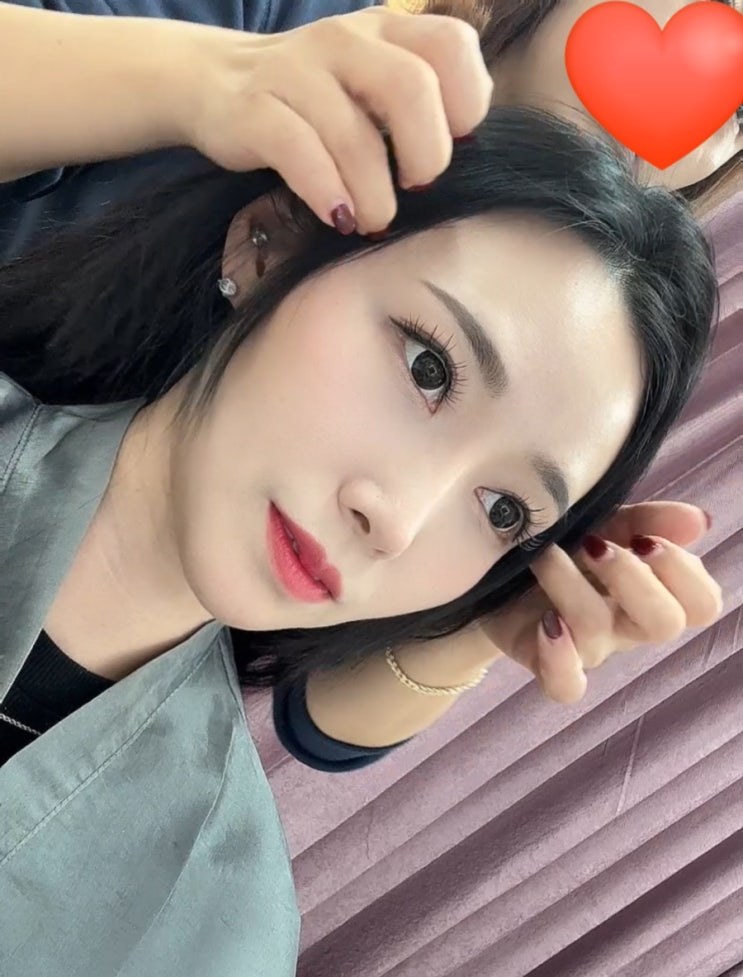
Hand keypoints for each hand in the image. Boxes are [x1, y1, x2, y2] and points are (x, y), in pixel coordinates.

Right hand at [183, 8, 491, 232]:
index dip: (465, 103)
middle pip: (411, 87)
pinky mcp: (253, 111)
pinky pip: (300, 153)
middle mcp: (345, 40)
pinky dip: (327, 194)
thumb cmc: (315, 101)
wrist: (216, 84)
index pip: (451, 46)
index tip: (452, 145)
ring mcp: (295, 71)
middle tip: (415, 187)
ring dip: (374, 196)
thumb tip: (461, 155)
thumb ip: (419, 104)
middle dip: (426, 154)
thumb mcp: (371, 84)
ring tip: (372, 220)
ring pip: (353, 135)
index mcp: (386, 30)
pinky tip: (338, 217)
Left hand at [480, 502, 723, 702]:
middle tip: (596, 546)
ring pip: (598, 633)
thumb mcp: (606, 522)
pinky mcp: (542, 661)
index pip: (701, 604)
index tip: (646, 540)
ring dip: (570, 584)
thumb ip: (649, 520)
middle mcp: (624, 626)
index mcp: (650, 591)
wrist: (497, 567)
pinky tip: (547, 624)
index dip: (684, 574)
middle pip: (663, 624)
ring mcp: (585, 647)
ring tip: (544, 554)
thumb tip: (699, 520)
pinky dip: (559, 659)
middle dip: (634, 579)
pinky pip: (565, 685)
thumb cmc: (565, 546)